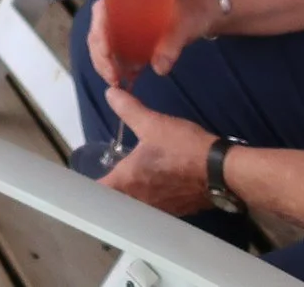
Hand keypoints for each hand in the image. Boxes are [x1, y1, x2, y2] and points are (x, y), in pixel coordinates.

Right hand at [86, 0, 225, 84]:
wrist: (205, 9)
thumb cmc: (193, 7)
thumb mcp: (185, 21)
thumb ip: (172, 42)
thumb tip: (159, 68)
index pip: (101, 12)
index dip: (99, 33)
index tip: (107, 54)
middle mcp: (119, 9)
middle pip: (98, 32)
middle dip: (101, 56)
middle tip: (113, 78)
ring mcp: (123, 25)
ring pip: (103, 44)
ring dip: (105, 64)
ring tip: (116, 82)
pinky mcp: (131, 38)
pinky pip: (116, 52)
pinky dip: (116, 67)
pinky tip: (122, 81)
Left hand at [99, 89, 217, 215]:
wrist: (221, 171)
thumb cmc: (183, 148)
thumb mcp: (153, 123)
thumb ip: (128, 109)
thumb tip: (110, 93)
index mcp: (127, 182)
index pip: (98, 193)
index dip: (87, 189)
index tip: (81, 182)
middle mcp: (139, 201)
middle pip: (116, 201)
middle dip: (111, 190)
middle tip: (107, 175)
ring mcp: (159, 209)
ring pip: (136, 205)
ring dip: (132, 195)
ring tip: (131, 179)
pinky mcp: (176, 210)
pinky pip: (155, 207)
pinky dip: (151, 198)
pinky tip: (156, 184)